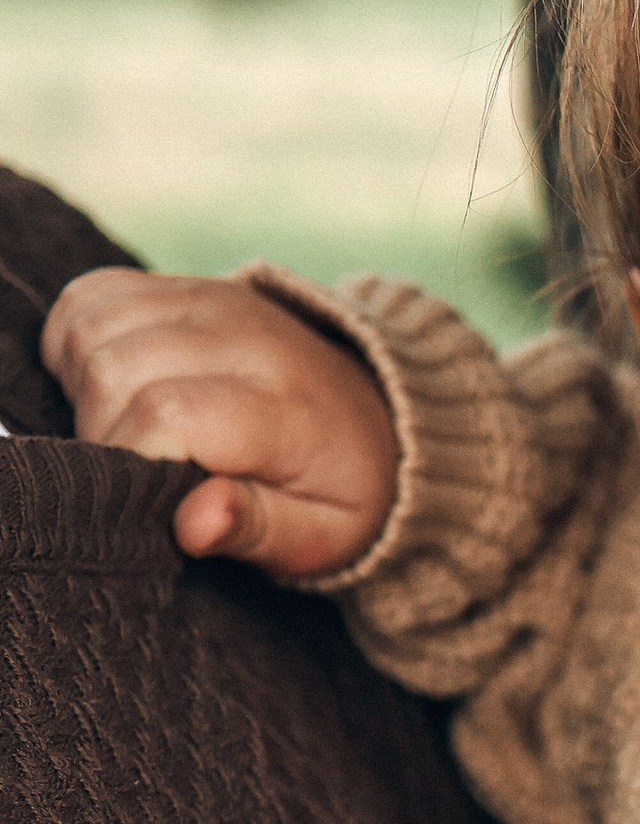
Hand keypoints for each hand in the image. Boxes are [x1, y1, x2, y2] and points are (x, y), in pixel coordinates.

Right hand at [42, 268, 397, 576]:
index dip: (129, 457)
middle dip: (100, 430)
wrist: (376, 418)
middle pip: (113, 369)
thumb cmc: (340, 493)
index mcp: (282, 408)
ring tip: (126, 428)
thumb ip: (256, 529)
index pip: (162, 412)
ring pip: (92, 327)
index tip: (149, 491)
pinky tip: (112, 385)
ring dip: (84, 387)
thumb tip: (193, 524)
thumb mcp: (320, 537)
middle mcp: (244, 338)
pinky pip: (91, 296)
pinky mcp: (186, 285)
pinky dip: (78, 343)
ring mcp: (212, 299)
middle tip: (137, 467)